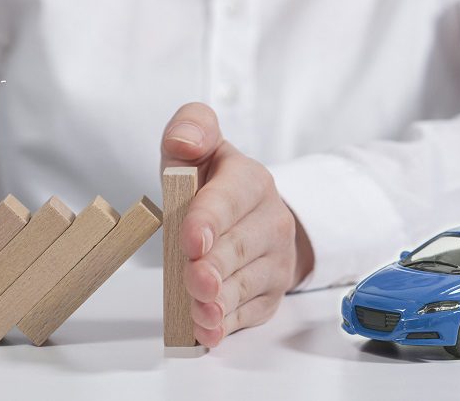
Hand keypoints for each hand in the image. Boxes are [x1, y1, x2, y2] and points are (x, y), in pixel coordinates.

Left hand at [161, 103, 313, 346]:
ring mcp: (275, 258)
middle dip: (215, 266)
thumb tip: (184, 141)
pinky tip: (209, 330)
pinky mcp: (272, 292)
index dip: (210, 218)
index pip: (231, 198)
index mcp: (250, 179)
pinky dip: (228, 324)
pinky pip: (251, 311)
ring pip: (247, 283)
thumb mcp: (199, 147)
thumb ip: (190, 129)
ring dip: (221, 301)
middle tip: (195, 281)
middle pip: (240, 246)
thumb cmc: (211, 182)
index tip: (192, 239)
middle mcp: (271, 218)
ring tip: (201, 313)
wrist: (248, 214)